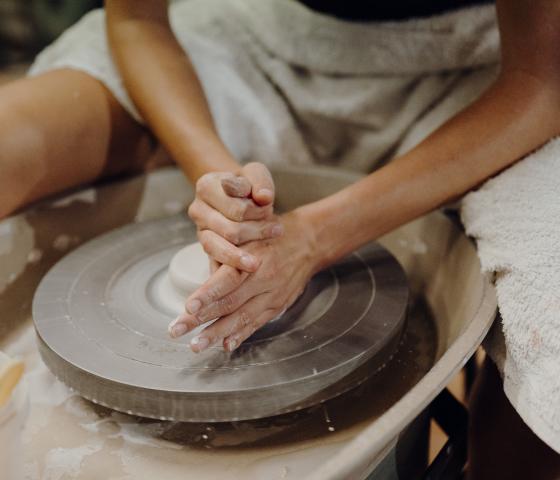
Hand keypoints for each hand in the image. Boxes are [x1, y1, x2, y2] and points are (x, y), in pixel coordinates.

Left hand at [169, 209, 317, 351]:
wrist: (308, 242)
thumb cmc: (271, 236)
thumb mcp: (249, 236)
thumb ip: (226, 256)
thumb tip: (201, 276)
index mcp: (253, 260)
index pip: (226, 280)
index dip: (207, 295)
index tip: (188, 307)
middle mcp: (263, 280)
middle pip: (228, 303)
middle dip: (200, 320)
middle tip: (176, 330)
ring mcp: (272, 296)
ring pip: (241, 318)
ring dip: (216, 334)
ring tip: (196, 345)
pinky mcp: (278, 306)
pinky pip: (257, 324)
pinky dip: (241, 335)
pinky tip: (226, 345)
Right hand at [188, 163, 282, 271]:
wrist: (239, 197)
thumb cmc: (248, 185)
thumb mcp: (256, 174)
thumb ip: (261, 181)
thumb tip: (264, 197)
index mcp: (206, 185)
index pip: (235, 205)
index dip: (256, 210)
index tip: (270, 206)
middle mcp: (198, 208)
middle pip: (231, 228)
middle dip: (256, 230)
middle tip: (276, 228)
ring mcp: (199, 228)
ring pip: (221, 246)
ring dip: (245, 253)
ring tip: (262, 258)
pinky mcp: (206, 246)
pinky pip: (216, 258)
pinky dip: (234, 262)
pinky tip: (250, 266)